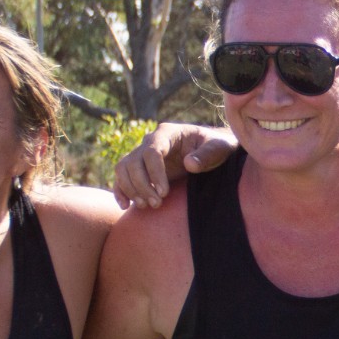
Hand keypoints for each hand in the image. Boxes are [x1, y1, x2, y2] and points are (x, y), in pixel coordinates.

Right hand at [112, 123, 236, 209]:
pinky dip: (120, 191)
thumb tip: (189, 164)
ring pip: (123, 169)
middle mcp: (151, 141)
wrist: (212, 151)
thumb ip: (206, 155)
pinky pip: (122, 177)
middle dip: (142, 185)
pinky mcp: (141, 168)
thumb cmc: (216, 147)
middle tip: (157, 204)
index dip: (155, 173)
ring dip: (131, 189)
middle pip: (133, 161)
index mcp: (168, 132)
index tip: (164, 192)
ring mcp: (143, 154)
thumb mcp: (218, 148)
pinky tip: (125, 205)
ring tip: (146, 206)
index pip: (152, 151)